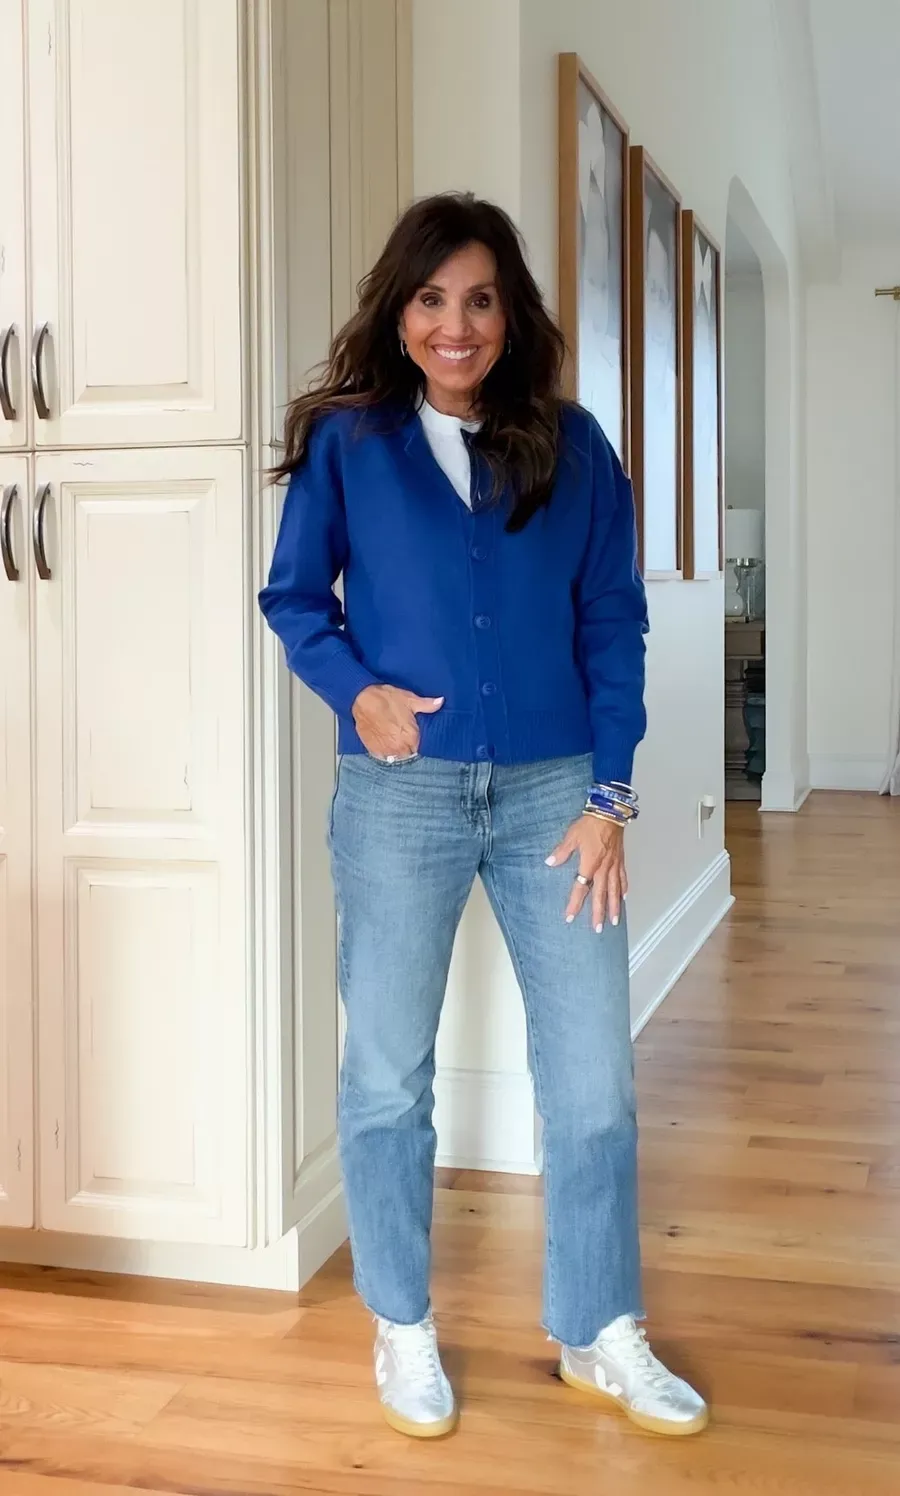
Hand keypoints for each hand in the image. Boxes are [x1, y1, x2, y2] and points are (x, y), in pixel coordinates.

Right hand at [352, 685, 442, 760]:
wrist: (362, 698)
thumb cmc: (387, 698)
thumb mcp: (410, 699)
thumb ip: (427, 704)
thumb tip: (441, 702)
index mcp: (411, 737)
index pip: (419, 748)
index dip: (416, 741)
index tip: (412, 735)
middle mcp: (400, 747)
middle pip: (407, 754)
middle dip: (406, 747)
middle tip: (401, 735)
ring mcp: (385, 750)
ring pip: (395, 757)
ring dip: (395, 751)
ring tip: (392, 739)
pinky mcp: (373, 749)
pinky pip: (382, 756)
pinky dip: (383, 751)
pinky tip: (383, 741)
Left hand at [546, 814, 627, 931]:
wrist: (610, 812)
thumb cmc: (591, 823)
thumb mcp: (572, 836)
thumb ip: (562, 852)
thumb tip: (550, 862)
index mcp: (590, 864)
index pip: (581, 889)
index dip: (575, 903)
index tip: (570, 916)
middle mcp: (604, 868)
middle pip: (601, 895)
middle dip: (599, 913)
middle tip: (598, 928)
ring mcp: (614, 865)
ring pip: (615, 890)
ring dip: (614, 906)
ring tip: (615, 920)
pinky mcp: (620, 860)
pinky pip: (623, 878)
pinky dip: (624, 888)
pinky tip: (624, 897)